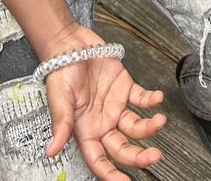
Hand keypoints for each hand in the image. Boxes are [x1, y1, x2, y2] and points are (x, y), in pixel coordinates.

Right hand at [42, 23, 165, 179]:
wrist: (69, 42)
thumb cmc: (60, 71)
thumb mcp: (59, 98)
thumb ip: (61, 124)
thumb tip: (51, 151)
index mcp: (85, 129)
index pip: (99, 160)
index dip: (110, 174)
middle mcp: (102, 121)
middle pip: (122, 148)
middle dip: (138, 155)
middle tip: (154, 156)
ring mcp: (114, 105)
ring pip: (135, 126)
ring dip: (149, 127)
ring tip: (160, 121)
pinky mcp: (124, 86)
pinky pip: (141, 98)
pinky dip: (150, 99)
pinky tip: (157, 98)